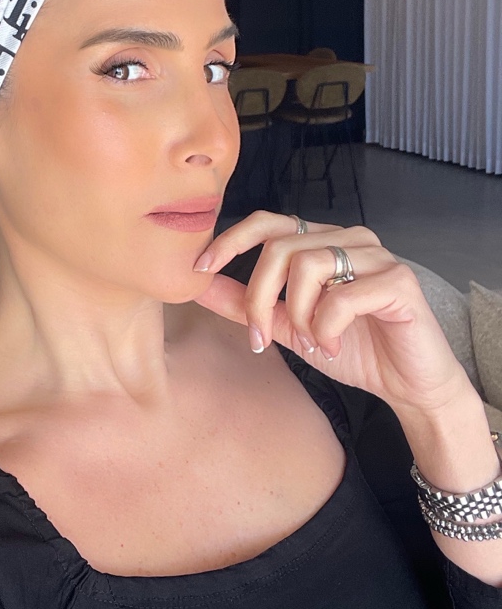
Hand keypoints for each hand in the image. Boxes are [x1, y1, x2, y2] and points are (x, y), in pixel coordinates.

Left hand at [191, 210, 473, 416]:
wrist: (409, 385)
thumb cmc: (352, 349)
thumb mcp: (287, 327)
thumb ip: (245, 304)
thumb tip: (198, 285)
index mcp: (320, 241)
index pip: (267, 222)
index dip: (230, 240)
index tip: (200, 268)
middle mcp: (348, 238)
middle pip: (280, 247)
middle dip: (259, 297)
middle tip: (261, 337)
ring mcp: (376, 255)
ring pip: (308, 265)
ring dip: (298, 315)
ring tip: (311, 341)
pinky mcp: (398, 280)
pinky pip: (342, 296)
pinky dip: (327, 327)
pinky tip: (334, 344)